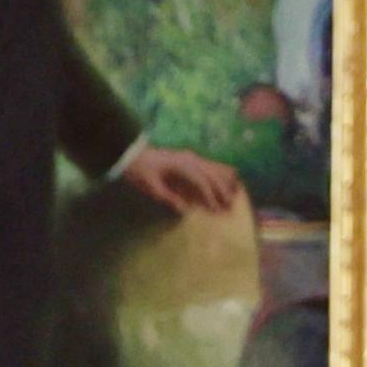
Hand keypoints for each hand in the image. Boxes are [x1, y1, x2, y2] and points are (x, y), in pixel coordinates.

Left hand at [121, 145, 249, 220]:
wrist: (131, 154)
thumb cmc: (140, 172)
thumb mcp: (152, 187)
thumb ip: (169, 198)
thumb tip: (186, 210)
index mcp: (181, 166)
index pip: (202, 182)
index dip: (211, 197)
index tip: (218, 211)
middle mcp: (190, 159)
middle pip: (213, 175)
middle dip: (224, 191)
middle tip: (231, 207)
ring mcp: (190, 157)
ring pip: (215, 168)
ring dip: (225, 182)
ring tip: (235, 195)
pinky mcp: (189, 158)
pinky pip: (210, 164)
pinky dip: (221, 173)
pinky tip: (229, 178)